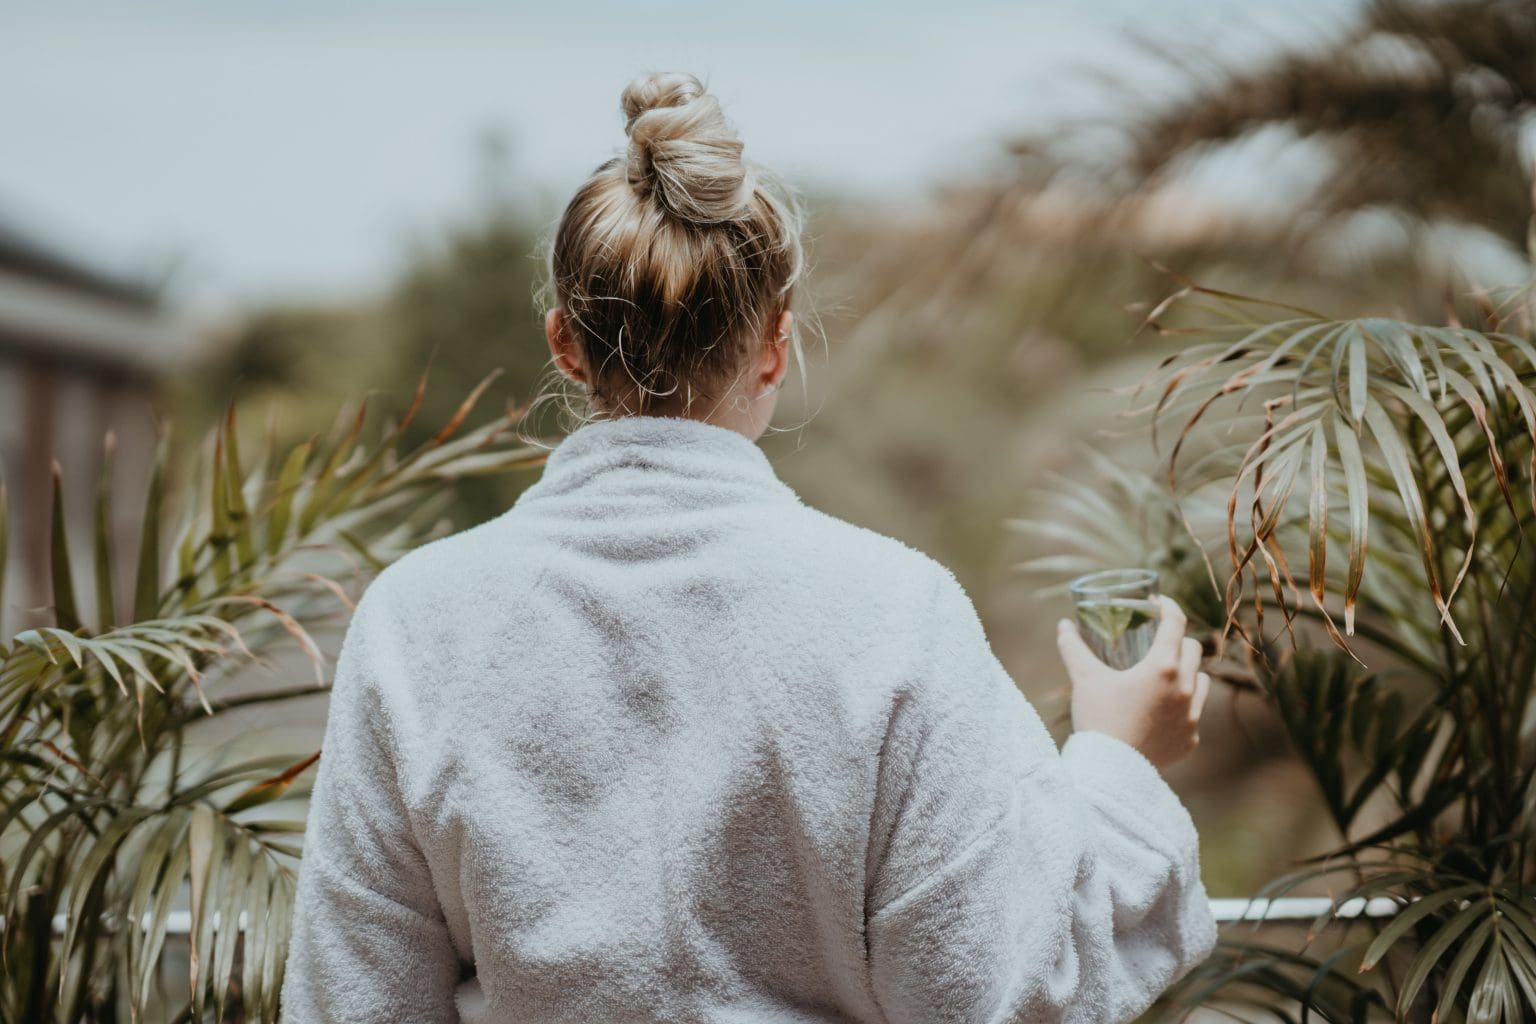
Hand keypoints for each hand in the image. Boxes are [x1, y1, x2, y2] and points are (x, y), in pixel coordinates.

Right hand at [1055, 594, 1209, 770]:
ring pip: (1202, 681)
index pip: (1175, 623)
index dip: (1169, 607)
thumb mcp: (1083, 678)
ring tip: (1165, 677)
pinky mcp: (1191, 740)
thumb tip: (1063, 625)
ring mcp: (1191, 716)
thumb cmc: (1097, 718)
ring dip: (1188, 673)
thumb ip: (1073, 648)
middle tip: (1158, 641)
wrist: (1109, 772)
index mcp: (1162, 667)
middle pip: (1193, 649)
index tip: (1160, 603)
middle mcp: (1184, 689)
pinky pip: (1193, 715)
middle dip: (1177, 640)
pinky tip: (1161, 712)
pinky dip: (1181, 708)